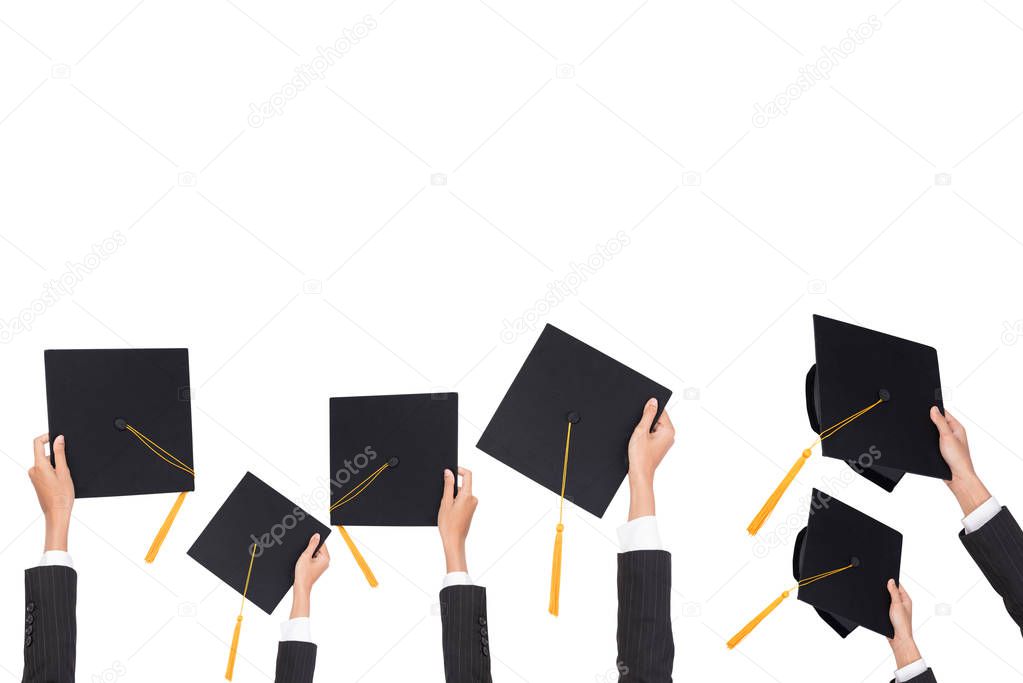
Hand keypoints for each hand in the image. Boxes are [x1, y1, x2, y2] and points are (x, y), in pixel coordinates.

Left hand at [29, 434, 73, 551]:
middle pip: (44, 454)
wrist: (56, 512)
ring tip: (63, 479)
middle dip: (57, 457)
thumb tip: (59, 439)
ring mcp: (34, 476)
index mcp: (39, 466)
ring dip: (56, 467)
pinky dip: (54, 473)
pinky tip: (60, 483)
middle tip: (66, 469)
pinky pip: (45, 471)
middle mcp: (33, 470)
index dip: (47, 437)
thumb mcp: (64, 471)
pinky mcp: (36, 482)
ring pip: (46, 464)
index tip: (57, 437)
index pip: (38, 443)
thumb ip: (60, 453)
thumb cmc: (62, 495)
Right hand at [291, 533, 329, 618]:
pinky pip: (313, 559)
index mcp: (326, 558)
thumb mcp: (306, 556)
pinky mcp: (317, 568)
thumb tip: (317, 535)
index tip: (307, 542)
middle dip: (310, 549)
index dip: (313, 541)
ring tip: (304, 561)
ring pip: (315, 554)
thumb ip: (312, 545)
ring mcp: (322, 565)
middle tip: (304, 555)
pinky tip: (303, 563)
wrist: (301, 587)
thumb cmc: (303, 574)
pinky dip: (308, 559)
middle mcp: (326, 561)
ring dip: (309, 554)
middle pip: (318, 548)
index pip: (322, 543)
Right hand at [438, 467, 477, 573]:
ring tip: (447, 510)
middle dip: (452, 489)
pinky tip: (450, 513)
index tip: (451, 471)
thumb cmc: (449, 524)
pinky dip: (455, 503)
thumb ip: (448, 485)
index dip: (459, 470)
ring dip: (453, 497)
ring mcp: (472, 505)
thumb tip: (449, 472)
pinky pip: (463, 501)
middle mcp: (473, 499)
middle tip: (444, 500)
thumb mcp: (445, 502)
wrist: (454, 541)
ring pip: (461, 494)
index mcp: (468, 495)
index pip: (468, 475)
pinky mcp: (470, 510)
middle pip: (463, 485)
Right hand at [626, 398, 673, 519]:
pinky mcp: (659, 446)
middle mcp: (669, 436)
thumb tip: (653, 401)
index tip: (641, 416)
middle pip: (656, 418)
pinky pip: (651, 434)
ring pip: (653, 427)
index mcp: (669, 431)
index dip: (649, 410)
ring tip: (640, 439)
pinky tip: (640, 443)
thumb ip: (647, 414)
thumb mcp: (641, 431)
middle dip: (646, 421)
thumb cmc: (641, 457)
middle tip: (640, 431)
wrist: (639, 474)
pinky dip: (644, 435)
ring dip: (644, 429)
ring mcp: (664, 441)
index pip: (661, 411)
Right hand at [887, 579, 921, 668]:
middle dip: (886, 589)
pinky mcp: (891, 614)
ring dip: (884, 598)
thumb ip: (893, 592)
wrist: (898, 638)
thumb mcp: (897, 604)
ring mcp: (897, 609)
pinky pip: (886, 605)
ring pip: (888, 599)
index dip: (891, 582)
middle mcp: (902, 603)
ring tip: (880, 598)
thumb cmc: (901, 623)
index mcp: (906, 599)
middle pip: (893, 592)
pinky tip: (879, 606)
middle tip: (879, 587)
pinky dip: (882, 605)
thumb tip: (891, 581)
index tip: (883, 578)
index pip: (898, 586)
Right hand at [930, 407, 990, 515]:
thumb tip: (933, 409)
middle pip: (939, 421)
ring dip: (929, 432)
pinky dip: (929, 440)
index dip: (934, 410)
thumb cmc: (958, 459)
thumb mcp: (947, 436)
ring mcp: (948, 441)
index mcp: (957, 428)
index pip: (944, 413)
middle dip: (930, 421)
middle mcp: (953, 433)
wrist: (957, 477)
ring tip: (926, 434)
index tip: (924, 409)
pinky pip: (934, 440)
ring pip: (935, 431)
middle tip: (922, 422)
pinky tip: (927, 443)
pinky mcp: (943, 449)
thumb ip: (940, 422)